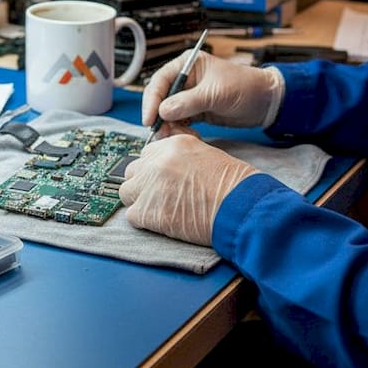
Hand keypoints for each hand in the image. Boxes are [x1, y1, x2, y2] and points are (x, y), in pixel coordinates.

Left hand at [119, 134, 262, 245]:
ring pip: (127, 192)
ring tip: (160, 210)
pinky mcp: (148, 211)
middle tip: (160, 196)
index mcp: (172, 145)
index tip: (161, 180)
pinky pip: (132, 215)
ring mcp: (149, 186)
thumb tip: (167, 166)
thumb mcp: (206, 155)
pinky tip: (162, 222)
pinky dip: (144, 221)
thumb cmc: (233, 185)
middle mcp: (157, 162)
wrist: (240, 207)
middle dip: (143, 184)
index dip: (153, 170)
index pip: (146, 155)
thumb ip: (181, 157)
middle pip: (132, 172)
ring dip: (140, 201)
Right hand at [141, 51, 282, 131]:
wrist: (266, 102)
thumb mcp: (215, 94)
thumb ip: (188, 102)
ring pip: (168, 112)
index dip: (152, 100)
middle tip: (160, 132)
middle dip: (159, 116)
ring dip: (169, 125)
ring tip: (175, 136)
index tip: (150, 118)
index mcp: (187, 64)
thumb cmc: (245, 87)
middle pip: (160, 98)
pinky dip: (179, 130)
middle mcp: (185, 79)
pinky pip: (179, 121)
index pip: (160, 81)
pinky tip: (186, 136)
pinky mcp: (195, 111)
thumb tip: (162, 111)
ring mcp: (189, 96)